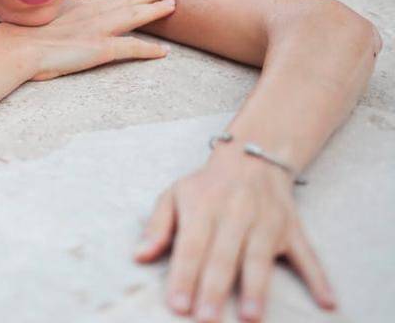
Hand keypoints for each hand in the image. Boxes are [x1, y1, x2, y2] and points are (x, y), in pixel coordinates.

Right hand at [0, 0, 176, 80]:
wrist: (15, 47)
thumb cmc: (19, 39)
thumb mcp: (38, 22)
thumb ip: (53, 22)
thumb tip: (52, 26)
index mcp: (76, 9)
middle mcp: (89, 15)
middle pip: (125, 1)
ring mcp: (96, 30)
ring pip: (133, 16)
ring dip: (154, 10)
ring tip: (172, 4)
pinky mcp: (99, 49)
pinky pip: (131, 48)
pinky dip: (149, 49)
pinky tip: (164, 52)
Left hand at [133, 151, 336, 321]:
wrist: (252, 157)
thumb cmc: (206, 186)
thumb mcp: (174, 195)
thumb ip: (157, 227)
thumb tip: (138, 256)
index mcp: (203, 207)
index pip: (191, 246)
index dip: (184, 276)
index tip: (178, 306)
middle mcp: (236, 214)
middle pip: (224, 256)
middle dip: (215, 289)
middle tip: (207, 319)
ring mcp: (267, 222)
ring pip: (260, 257)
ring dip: (257, 289)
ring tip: (251, 318)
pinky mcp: (293, 229)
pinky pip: (308, 255)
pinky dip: (319, 279)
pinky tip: (326, 302)